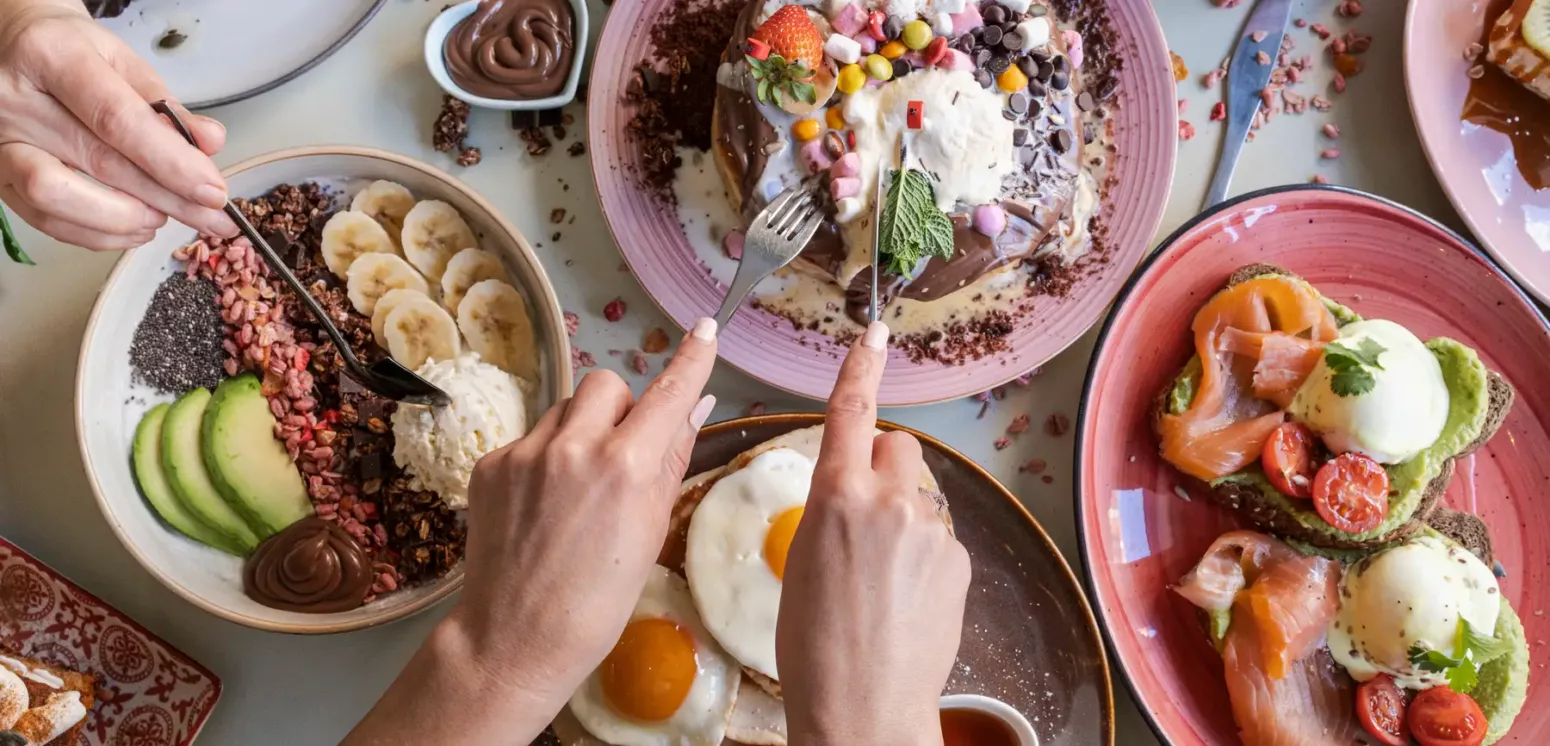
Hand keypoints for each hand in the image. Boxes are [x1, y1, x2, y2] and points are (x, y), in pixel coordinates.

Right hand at [0, 0, 236, 250]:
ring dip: (125, 221)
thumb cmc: (73, 54)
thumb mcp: (123, 62)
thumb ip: (166, 106)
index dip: (171, 161)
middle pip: (99, 163)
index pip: (117, 120)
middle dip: (168, 200)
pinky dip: (97, 233)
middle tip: (211, 219)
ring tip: (164, 217)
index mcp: (51, 57)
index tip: (212, 191)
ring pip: (60, 199)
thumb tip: (210, 143)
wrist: (15, 49)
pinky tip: (133, 227)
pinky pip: (46, 219)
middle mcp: (15, 101)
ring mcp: (0, 142)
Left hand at [345, 318, 720, 745]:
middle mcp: (575, 447)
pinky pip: (530, 439)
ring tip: (577, 491)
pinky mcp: (490, 465)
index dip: (691, 359)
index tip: (705, 330)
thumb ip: (671, 460)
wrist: (514, 639)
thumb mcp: (650, 530)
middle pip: (607, 384)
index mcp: (626, 466)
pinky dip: (543, 462)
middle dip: (621, 406)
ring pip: (565, 409)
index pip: (668, 393)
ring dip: (580, 432)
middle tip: (622, 452)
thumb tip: (696, 408)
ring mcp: (525, 453)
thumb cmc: (597, 602)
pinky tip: (542, 508)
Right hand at [776, 321, 971, 745]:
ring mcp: (931, 530)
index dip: (862, 366)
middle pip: (896, 446)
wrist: (862, 705)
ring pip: (918, 496)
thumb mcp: (801, 560)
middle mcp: (890, 501)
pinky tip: (903, 598)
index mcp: (836, 494)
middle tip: (861, 513)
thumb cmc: (812, 644)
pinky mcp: (959, 560)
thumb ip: (830, 510)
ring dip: (902, 517)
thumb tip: (852, 497)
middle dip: (882, 464)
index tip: (875, 332)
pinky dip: (921, 554)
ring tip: (879, 578)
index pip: (851, 410)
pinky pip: (937, 535)